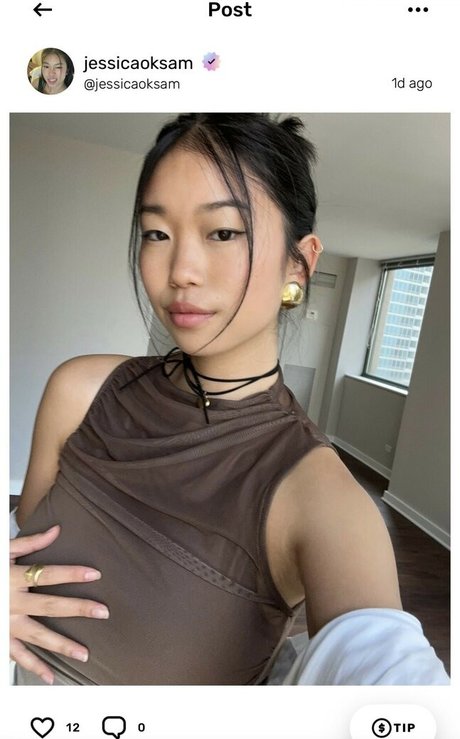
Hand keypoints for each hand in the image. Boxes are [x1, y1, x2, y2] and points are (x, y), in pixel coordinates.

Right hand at [10, 525, 108, 684]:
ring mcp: (6, 623)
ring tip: (84, 653)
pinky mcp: (0, 638)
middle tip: (102, 612)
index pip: (48, 574)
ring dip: (62, 645)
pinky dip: (34, 667)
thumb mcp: (3, 551)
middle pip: (50, 606)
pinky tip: (51, 676)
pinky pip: (18, 655)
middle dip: (78, 609)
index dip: (72, 574)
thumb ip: (30, 543)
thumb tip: (56, 530)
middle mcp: (12, 602)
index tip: (95, 574)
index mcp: (14, 577)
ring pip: (38, 636)